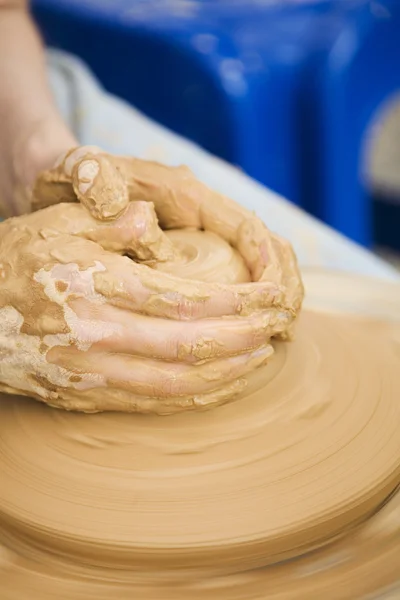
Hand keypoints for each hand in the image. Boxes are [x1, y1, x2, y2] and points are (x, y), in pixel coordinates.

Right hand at [0, 156, 300, 412]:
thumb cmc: (15, 261)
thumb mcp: (56, 224)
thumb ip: (108, 224)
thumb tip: (150, 220)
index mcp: (96, 285)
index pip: (185, 302)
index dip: (235, 303)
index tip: (269, 299)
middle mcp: (98, 335)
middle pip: (190, 347)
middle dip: (245, 338)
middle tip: (279, 328)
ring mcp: (92, 373)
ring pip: (176, 384)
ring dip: (227, 373)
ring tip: (262, 357)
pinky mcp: (86, 396)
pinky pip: (151, 404)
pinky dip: (193, 397)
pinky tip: (219, 385)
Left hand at [33, 146, 303, 312]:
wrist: (58, 178)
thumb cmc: (72, 176)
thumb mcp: (79, 172)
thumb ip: (95, 178)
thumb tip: (127, 208)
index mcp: (185, 195)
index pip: (243, 226)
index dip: (266, 262)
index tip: (276, 298)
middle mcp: (199, 216)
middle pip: (261, 247)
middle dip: (279, 285)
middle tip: (285, 325)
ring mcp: (196, 237)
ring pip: (251, 267)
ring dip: (269, 299)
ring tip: (279, 335)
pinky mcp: (186, 257)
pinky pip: (227, 282)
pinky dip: (242, 307)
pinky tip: (243, 337)